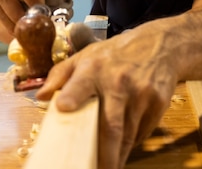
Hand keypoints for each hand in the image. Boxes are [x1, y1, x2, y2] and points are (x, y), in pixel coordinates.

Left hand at [36, 30, 177, 168]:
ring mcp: (141, 93)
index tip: (63, 108)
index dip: (72, 96)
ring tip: (109, 168)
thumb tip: (41, 97)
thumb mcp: (87, 54)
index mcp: (94, 68)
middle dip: (104, 154)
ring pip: (128, 134)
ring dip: (118, 155)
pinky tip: (124, 147)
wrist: (160, 44)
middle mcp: (118, 82)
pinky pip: (142, 131)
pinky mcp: (158, 102)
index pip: (80, 84)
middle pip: (111, 125)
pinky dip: (132, 142)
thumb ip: (61, 74)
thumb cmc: (116, 53)